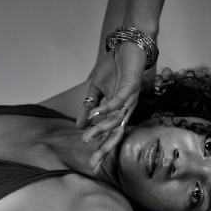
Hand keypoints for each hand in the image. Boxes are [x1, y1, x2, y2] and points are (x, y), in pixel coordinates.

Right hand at [75, 41, 151, 170]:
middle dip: (104, 150)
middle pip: (115, 134)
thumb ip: (88, 108)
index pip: (109, 135)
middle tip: (94, 165)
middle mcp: (126, 109)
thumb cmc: (114, 67)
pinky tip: (94, 114)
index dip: (101, 150)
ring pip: (115, 120)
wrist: (128, 45)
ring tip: (85, 138)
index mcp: (118, 111)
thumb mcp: (95, 90)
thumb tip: (79, 127)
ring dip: (99, 130)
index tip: (92, 166)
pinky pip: (117, 102)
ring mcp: (130, 99)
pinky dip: (105, 109)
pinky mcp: (131, 86)